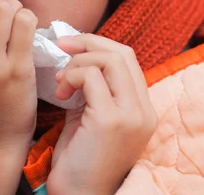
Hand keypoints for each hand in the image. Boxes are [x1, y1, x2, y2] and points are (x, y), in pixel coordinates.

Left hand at [47, 34, 156, 194]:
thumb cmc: (79, 160)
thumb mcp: (90, 117)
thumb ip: (92, 89)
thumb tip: (76, 58)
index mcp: (142, 109)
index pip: (128, 59)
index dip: (98, 45)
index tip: (70, 46)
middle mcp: (143, 111)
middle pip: (122, 53)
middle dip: (87, 43)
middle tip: (61, 47)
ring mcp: (131, 115)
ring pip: (110, 60)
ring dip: (77, 63)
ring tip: (61, 82)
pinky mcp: (111, 121)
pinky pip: (91, 77)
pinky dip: (72, 77)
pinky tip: (60, 94)